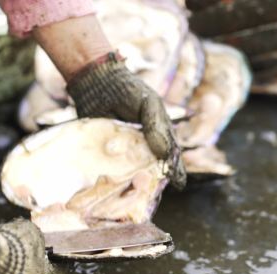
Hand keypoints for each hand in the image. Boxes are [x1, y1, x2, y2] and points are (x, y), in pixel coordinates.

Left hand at [66, 53, 186, 189]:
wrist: (97, 82)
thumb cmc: (128, 91)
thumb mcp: (149, 104)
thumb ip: (157, 127)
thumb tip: (163, 154)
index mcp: (158, 135)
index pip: (170, 156)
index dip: (175, 170)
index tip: (179, 183)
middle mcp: (142, 146)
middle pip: (151, 167)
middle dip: (153, 178)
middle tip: (154, 188)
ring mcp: (122, 151)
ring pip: (130, 170)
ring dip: (133, 179)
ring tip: (136, 188)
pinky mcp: (102, 152)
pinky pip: (108, 166)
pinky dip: (111, 174)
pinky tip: (111, 182)